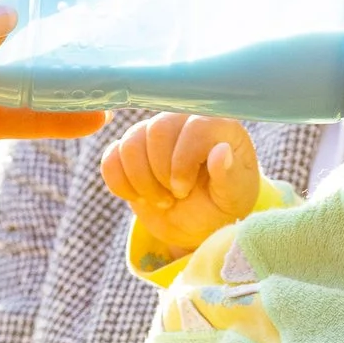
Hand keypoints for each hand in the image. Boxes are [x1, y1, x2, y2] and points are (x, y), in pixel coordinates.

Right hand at [102, 114, 261, 251]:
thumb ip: (230, 176)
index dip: (183, 159)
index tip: (184, 189)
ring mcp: (153, 133)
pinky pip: (110, 158)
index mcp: (217, 125)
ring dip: (141, 181)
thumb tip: (221, 152)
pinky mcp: (129, 150)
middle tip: (174, 196)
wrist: (196, 222)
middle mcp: (183, 120)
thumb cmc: (221, 204)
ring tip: (161, 200)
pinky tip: (140, 198)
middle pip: (157, 129)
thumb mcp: (233, 197)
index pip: (194, 125)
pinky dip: (121, 184)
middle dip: (161, 172)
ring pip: (130, 144)